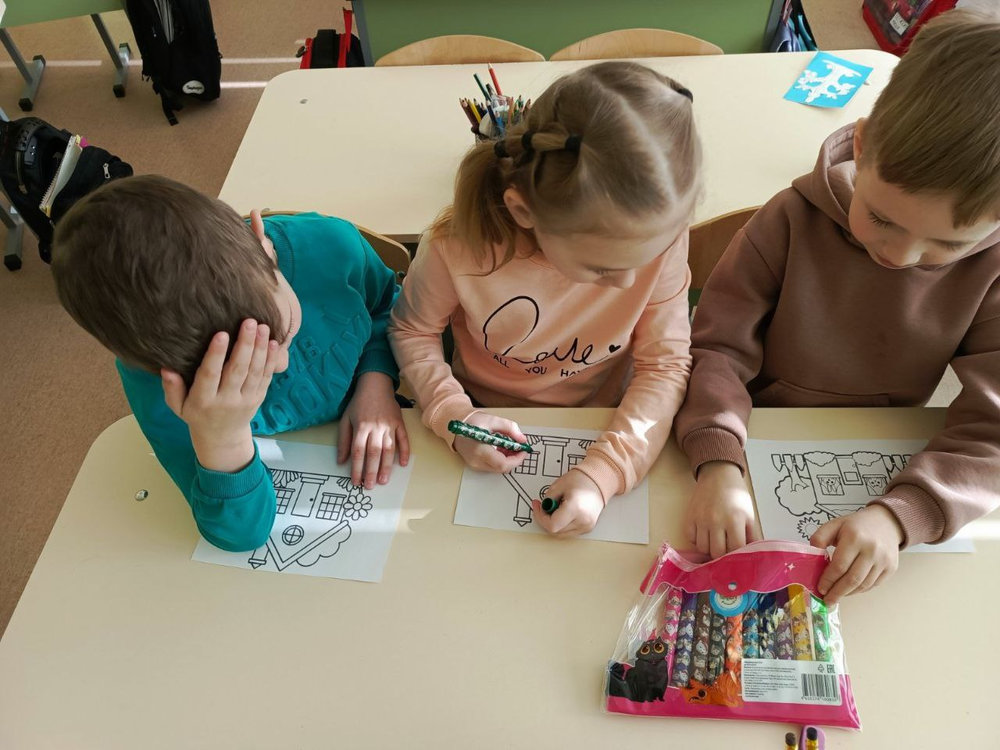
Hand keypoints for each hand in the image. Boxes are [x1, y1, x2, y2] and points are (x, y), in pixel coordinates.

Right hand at [162, 319, 280, 471]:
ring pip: (255, 372)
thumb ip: (172, 388)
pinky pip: (267, 377)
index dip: (215, 354)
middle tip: (249, 322)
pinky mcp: (258, 398)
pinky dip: (272, 360)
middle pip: (237, 370)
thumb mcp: (178, 406)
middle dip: (244, 345)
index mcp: (203, 400)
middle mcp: (227, 400)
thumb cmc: (197, 415)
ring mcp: (245, 399)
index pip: (210, 375)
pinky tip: (274, 343)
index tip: (221, 334)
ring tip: (263, 326)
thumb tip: (166, 368)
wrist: (222, 437)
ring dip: (260, 348)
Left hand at [338, 372, 409, 488]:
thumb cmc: (359, 403)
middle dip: (371, 472)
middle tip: (370, 486)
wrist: (376, 385)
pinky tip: (403, 464)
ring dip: (387, 466)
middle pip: (373, 453)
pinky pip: (404, 439)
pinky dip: (404, 452)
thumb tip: (341, 461)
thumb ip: (343, 440)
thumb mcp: (346, 419)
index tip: (356, 481)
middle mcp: (376, 427)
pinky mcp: (399, 423)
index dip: (356, 468)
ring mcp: (389, 425)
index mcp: (361, 427)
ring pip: (389, 449)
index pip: (358, 452)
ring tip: (384, 480)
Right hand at [453, 412, 527, 472]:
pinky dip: (501, 459)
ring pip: (498, 468)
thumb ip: (510, 428)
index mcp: (479, 450)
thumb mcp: (493, 420)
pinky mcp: (475, 465)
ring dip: (508, 459)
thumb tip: (522, 440)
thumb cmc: (472, 422)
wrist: (455, 425)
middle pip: (502, 468)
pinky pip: (492, 466)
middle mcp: (476, 461)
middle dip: (514, 459)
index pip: (502, 463)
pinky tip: (501, 448)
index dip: (517, 459)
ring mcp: (475, 465)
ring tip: (509, 445)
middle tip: (519, 447)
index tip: (523, 450)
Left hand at [531, 469, 603, 536]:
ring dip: (554, 523)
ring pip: (561, 534)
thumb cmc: (582, 479)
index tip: (538, 507)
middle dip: (546, 520)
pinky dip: (562, 525)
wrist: (599, 480)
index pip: (552, 525)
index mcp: (575, 508)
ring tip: (556, 509)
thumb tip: (542, 509)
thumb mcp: (558, 486)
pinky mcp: (587, 528)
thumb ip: (547, 499)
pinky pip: (569, 532)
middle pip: (556, 532)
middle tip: (544, 507)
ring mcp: (586, 526)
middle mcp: (583, 520)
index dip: (540, 517)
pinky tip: (563, 513)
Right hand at [684, 461, 759, 558]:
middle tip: (726, 551)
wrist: (718, 475)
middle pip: (716, 552)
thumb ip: (752, 536)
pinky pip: (690, 538)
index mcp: (735, 520)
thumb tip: (752, 556)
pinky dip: (697, 540)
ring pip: (702, 548)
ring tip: (715, 542)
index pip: (735, 549)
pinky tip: (704, 534)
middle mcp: (716, 520)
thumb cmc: (736, 495)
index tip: (738, 556)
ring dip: (709, 548)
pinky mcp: (689, 516)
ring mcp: (701, 519)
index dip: (737, 556)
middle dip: (722, 556)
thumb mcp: (749, 514)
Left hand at [810, 505, 902, 604]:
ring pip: (863, 585)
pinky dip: (860, 590)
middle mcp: (872, 550)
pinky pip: (873, 585)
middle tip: (827, 601)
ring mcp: (884, 560)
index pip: (839, 565)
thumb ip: (820, 538)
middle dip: (837, 593)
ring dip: (848, 593)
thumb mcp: (835, 525)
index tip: (820, 589)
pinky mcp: (891, 568)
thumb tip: (812, 555)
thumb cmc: (856, 526)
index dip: (828, 580)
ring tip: (837, 596)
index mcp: (854, 537)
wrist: (886, 523)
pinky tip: (850, 590)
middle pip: (852, 579)